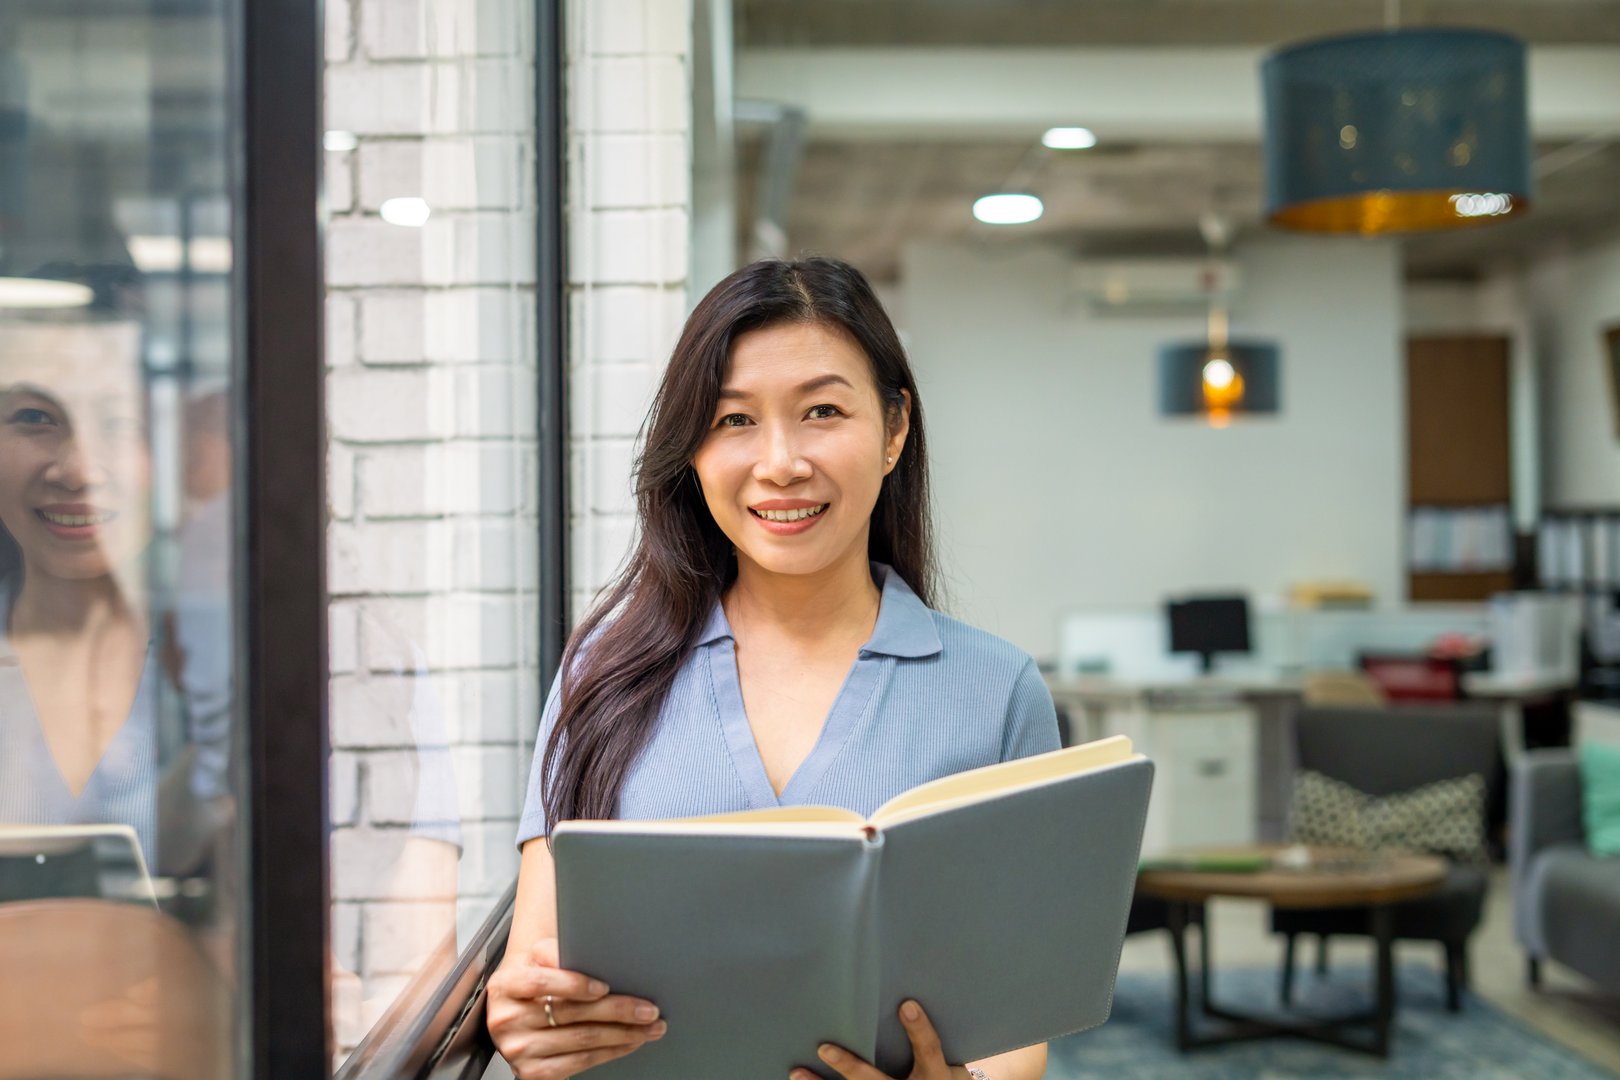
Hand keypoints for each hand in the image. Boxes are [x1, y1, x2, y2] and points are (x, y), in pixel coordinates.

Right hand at [486, 936, 667, 1079]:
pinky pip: (578, 1063)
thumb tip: (588, 951)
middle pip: (569, 1014)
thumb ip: (555, 951)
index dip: (573, 984)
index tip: (605, 987)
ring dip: (622, 1034)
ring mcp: (518, 1050)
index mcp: (505, 985)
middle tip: (648, 1009)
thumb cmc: (537, 976)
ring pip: (580, 1041)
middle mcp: (506, 1020)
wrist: (520, 1005)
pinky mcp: (531, 1073)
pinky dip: (609, 1053)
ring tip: (648, 1027)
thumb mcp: (538, 957)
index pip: (540, 982)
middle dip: (616, 1011)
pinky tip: (627, 1043)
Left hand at [792, 1000, 970, 1079]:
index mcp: (934, 1075)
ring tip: (797, 1072)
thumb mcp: (947, 1060)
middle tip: (824, 1048)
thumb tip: (908, 993)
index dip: (919, 1030)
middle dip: (851, 1068)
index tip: (906, 1005)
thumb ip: (928, 1035)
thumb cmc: (940, 1076)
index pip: (928, 1051)